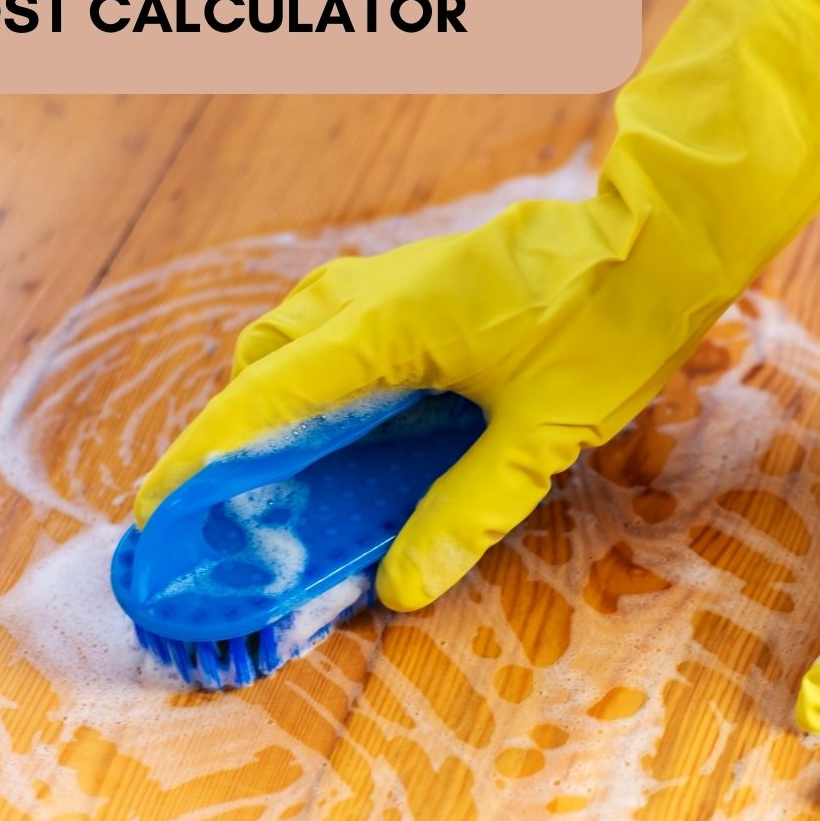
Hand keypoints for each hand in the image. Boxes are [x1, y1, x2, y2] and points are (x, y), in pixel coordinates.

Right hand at [133, 0, 819, 611]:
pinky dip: (326, 366)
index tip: (158, 503)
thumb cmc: (607, 326)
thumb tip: (401, 584)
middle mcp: (375, 293)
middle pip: (268, 359)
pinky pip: (346, 319)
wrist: (661, 236)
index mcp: (385, 328)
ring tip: (291, 463)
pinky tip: (363, 413)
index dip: (206, 454)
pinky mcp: (433, 275)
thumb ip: (467, 508)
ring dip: (280, 391)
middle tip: (233, 498)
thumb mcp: (541, 434)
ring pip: (304, 330)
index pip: (265, 397)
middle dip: (235, 427)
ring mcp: (402, 275)